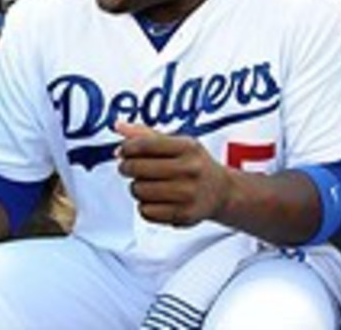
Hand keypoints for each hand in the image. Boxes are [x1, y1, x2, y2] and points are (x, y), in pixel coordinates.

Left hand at [115, 121, 232, 226]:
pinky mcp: (183, 215)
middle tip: (130, 168)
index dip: (127, 148)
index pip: (145, 144)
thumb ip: (147, 135)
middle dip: (127, 167)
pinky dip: (145, 206)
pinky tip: (157, 199)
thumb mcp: (178, 143)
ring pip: (139, 190)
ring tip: (148, 184)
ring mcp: (188, 193)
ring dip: (137, 188)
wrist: (221, 191)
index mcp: (188, 147)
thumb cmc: (196, 164)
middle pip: (138, 168)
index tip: (123, 151)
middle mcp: (190, 169)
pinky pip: (146, 211)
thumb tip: (119, 126)